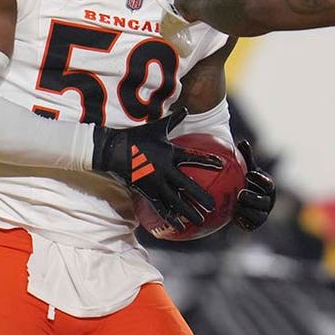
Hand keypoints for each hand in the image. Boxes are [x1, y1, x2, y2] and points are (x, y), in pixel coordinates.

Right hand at [92, 110, 218, 227]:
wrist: (113, 150)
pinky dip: (169, 217)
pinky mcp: (146, 191)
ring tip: (201, 221)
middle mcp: (165, 170)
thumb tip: (185, 108)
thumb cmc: (137, 137)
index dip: (208, 160)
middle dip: (201, 196)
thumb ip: (174, 120)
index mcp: (170, 153)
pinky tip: (179, 227)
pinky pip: (160, 207)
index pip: (193, 157)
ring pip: (175, 201)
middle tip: (214, 206)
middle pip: (187, 186)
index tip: (221, 165)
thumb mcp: (157, 127)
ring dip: (188, 212)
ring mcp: (155, 182)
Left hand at [233, 139, 275, 230]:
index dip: (260, 179)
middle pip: (264, 201)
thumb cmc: (245, 180)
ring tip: (236, 206)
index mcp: (268, 187)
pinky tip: (234, 217)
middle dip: (253, 198)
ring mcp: (262, 214)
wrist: (239, 198)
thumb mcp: (246, 169)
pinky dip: (243, 222)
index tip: (249, 174)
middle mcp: (268, 201)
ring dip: (247, 210)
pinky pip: (250, 225)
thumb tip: (243, 142)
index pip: (268, 184)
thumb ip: (246, 157)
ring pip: (258, 215)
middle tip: (241, 194)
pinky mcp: (253, 225)